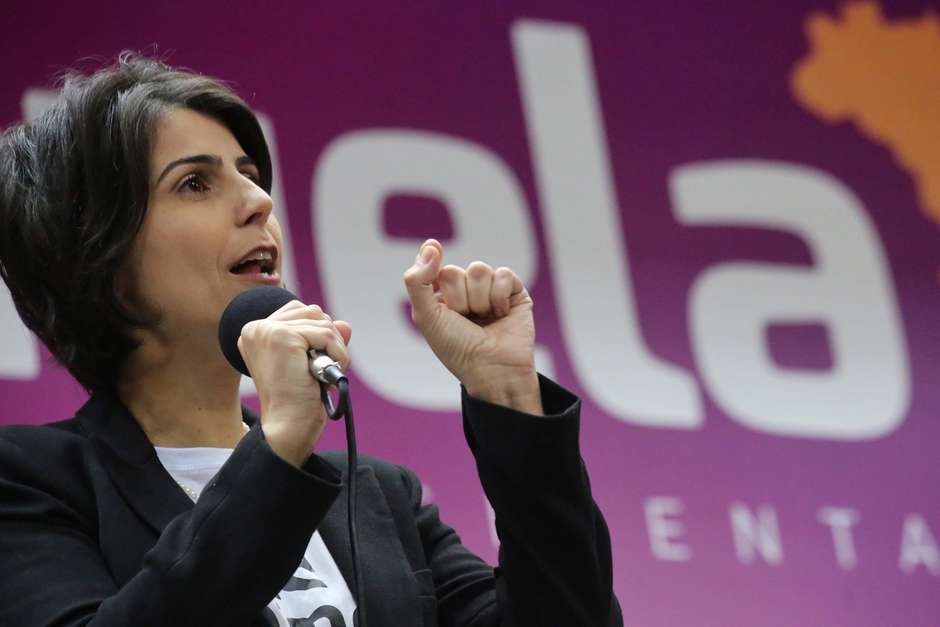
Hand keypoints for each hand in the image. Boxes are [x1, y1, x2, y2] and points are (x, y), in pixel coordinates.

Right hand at [237, 301, 351, 466]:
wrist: (289, 426)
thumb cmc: (298, 400)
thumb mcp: (313, 362)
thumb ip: (326, 338)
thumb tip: (345, 324)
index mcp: (257, 333)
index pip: (300, 311)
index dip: (318, 335)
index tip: (312, 363)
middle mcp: (256, 328)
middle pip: (313, 312)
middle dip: (328, 340)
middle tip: (319, 371)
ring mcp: (267, 330)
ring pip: (323, 321)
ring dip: (335, 349)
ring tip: (322, 375)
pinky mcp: (282, 336)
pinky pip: (327, 334)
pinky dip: (338, 355)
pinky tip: (326, 376)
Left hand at [403, 239, 541, 413]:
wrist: (493, 369)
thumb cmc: (457, 348)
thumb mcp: (426, 316)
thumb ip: (418, 281)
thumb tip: (431, 245)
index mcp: (442, 297)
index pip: (435, 268)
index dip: (436, 280)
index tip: (442, 286)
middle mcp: (465, 292)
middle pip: (456, 270)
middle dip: (459, 298)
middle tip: (466, 320)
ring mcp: (490, 290)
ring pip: (479, 270)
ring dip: (479, 300)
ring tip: (484, 319)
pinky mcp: (514, 291)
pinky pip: (503, 274)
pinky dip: (499, 296)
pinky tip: (502, 314)